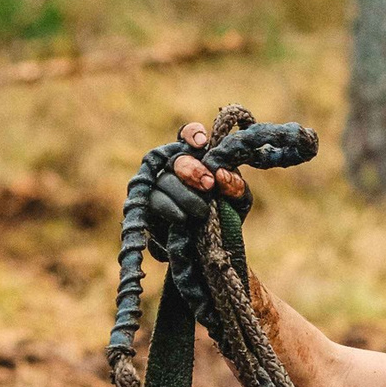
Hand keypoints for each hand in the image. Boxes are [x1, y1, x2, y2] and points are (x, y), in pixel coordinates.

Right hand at [144, 120, 250, 244]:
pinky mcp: (147, 208)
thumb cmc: (224, 219)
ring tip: (201, 212)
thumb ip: (235, 187)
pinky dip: (169, 209)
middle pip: (175, 159)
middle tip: (208, 184)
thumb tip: (222, 175)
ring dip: (183, 194)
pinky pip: (152, 202)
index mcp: (197, 160)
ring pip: (163, 181)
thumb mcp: (238, 203)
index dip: (191, 134)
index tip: (202, 142)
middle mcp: (173, 169)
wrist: (208, 252)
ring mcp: (157, 187)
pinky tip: (183, 219)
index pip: (187, 137)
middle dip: (192, 169)